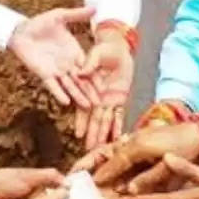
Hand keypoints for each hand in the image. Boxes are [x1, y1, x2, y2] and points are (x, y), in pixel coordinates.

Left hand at [8, 7, 99, 108]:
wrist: (20, 30)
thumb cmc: (40, 23)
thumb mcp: (60, 16)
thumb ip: (77, 14)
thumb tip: (96, 7)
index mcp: (75, 51)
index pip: (89, 66)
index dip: (97, 76)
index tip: (107, 85)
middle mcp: (68, 64)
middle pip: (82, 80)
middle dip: (91, 91)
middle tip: (101, 102)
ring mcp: (56, 70)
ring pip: (70, 86)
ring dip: (78, 96)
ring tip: (88, 107)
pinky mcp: (44, 74)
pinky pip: (53, 86)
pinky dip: (59, 93)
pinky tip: (67, 102)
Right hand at [73, 33, 134, 149]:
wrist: (118, 48)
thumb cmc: (105, 48)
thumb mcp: (97, 53)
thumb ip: (90, 63)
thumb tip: (81, 72)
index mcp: (89, 87)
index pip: (83, 108)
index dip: (81, 121)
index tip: (78, 134)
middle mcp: (98, 97)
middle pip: (94, 119)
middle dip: (92, 135)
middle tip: (89, 151)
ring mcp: (109, 99)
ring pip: (105, 121)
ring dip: (103, 135)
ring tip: (100, 150)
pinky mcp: (120, 98)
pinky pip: (119, 115)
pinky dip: (117, 126)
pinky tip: (116, 139)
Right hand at [76, 121, 198, 191]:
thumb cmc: (186, 149)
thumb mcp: (167, 167)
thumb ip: (147, 179)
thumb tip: (128, 191)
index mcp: (138, 146)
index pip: (113, 163)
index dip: (100, 175)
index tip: (88, 186)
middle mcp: (133, 139)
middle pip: (104, 152)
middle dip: (88, 162)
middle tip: (72, 173)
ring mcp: (136, 137)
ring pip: (110, 150)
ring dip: (96, 160)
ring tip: (81, 170)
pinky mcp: (141, 138)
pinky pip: (120, 148)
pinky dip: (110, 157)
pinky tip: (105, 165)